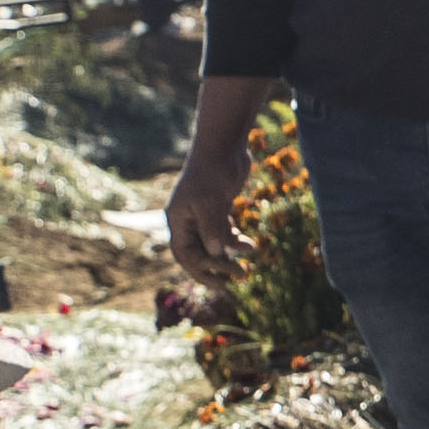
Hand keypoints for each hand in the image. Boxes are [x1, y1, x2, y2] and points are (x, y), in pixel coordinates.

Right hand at [165, 136, 251, 285]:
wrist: (224, 145)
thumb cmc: (212, 170)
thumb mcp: (210, 200)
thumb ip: (211, 228)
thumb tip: (215, 254)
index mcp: (177, 220)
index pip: (184, 254)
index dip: (200, 271)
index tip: (220, 283)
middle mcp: (187, 219)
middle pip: (198, 253)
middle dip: (216, 268)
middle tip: (237, 280)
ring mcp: (203, 213)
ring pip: (214, 244)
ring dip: (229, 255)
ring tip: (247, 266)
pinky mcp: (219, 206)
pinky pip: (225, 231)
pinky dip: (236, 240)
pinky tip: (251, 246)